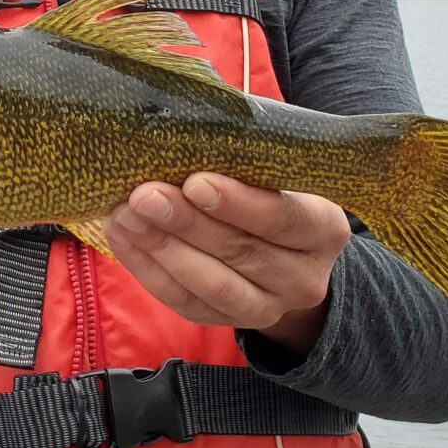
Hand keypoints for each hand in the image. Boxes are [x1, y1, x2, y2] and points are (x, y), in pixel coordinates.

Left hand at [104, 174, 349, 355]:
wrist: (287, 257)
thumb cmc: (274, 193)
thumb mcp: (280, 172)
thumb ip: (246, 156)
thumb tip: (186, 126)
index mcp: (324, 230)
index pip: (285, 218)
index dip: (239, 203)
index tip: (195, 182)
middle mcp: (304, 277)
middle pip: (243, 252)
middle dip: (187, 223)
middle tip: (144, 195)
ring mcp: (268, 307)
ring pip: (212, 285)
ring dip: (162, 248)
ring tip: (125, 214)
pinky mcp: (227, 321)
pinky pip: (184, 302)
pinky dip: (148, 268)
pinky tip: (123, 236)